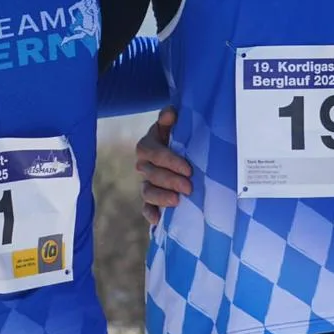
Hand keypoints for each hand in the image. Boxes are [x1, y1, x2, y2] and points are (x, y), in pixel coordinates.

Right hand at [135, 107, 191, 225]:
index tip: (188, 169)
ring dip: (161, 197)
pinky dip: (150, 214)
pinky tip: (158, 220)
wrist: (186, 152)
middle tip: (188, 187)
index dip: (168, 161)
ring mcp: (147, 183)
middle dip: (169, 181)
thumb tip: (170, 113)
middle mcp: (145, 165)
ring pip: (147, 192)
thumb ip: (171, 118)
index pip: (152, 152)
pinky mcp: (152, 199)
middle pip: (151, 174)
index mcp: (148, 145)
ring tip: (177, 202)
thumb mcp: (178, 125)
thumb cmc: (183, 137)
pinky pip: (145, 208)